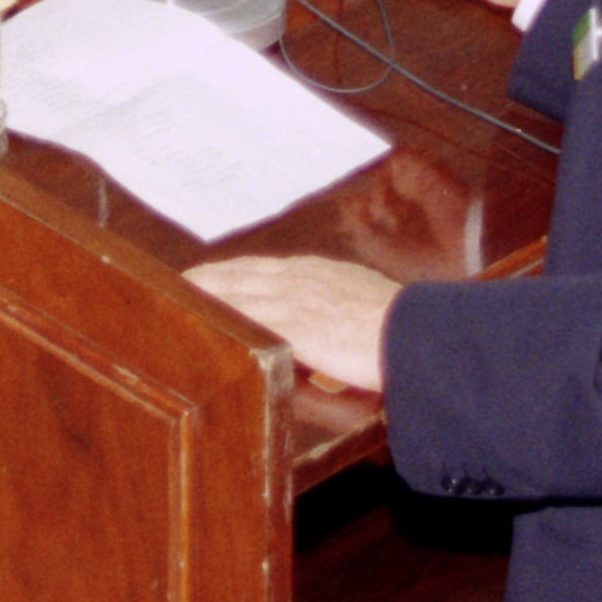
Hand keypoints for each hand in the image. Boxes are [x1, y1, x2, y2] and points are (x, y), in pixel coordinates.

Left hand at [187, 255, 397, 394]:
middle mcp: (302, 279)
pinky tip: (204, 320)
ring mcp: (295, 301)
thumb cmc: (406, 327)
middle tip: (183, 281)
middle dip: (211, 278)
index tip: (212, 273)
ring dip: (207, 293)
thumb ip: (343, 306)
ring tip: (181, 295)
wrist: (420, 333)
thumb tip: (336, 321)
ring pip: (238, 291)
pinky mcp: (294, 326)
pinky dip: (223, 316)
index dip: (235, 272)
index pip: (266, 268)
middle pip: (243, 274)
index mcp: (321, 274)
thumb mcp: (369, 303)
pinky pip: (248, 317)